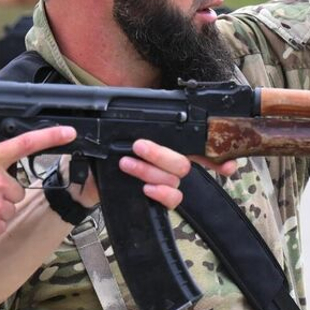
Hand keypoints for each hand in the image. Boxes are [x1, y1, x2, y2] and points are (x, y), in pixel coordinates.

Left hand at [69, 140, 240, 212]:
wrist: (83, 179)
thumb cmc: (100, 152)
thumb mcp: (116, 131)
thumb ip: (134, 124)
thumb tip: (141, 109)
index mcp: (166, 143)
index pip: (199, 147)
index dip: (217, 156)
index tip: (227, 165)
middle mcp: (168, 164)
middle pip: (184, 163)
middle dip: (161, 155)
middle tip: (138, 147)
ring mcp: (163, 183)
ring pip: (175, 179)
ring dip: (150, 170)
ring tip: (126, 164)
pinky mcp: (155, 199)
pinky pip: (172, 199)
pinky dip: (161, 193)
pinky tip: (145, 189)